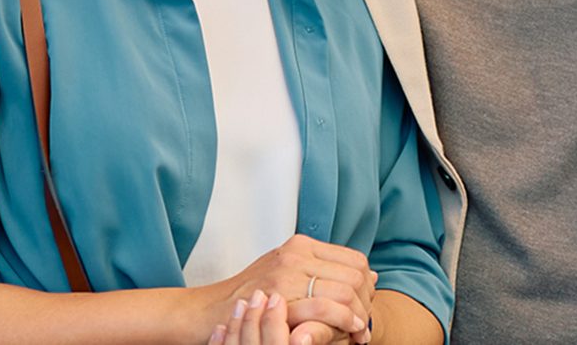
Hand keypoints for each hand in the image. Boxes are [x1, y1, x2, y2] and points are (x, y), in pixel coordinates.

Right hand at [194, 235, 376, 344]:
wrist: (206, 311)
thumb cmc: (246, 298)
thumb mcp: (286, 274)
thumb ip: (323, 272)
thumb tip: (370, 274)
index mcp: (301, 246)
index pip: (354, 260)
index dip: (366, 285)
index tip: (365, 305)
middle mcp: (297, 254)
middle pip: (354, 275)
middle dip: (365, 302)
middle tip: (364, 325)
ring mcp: (288, 272)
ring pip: (345, 289)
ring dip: (357, 314)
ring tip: (357, 332)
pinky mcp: (280, 295)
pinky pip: (326, 306)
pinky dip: (343, 320)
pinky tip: (347, 331)